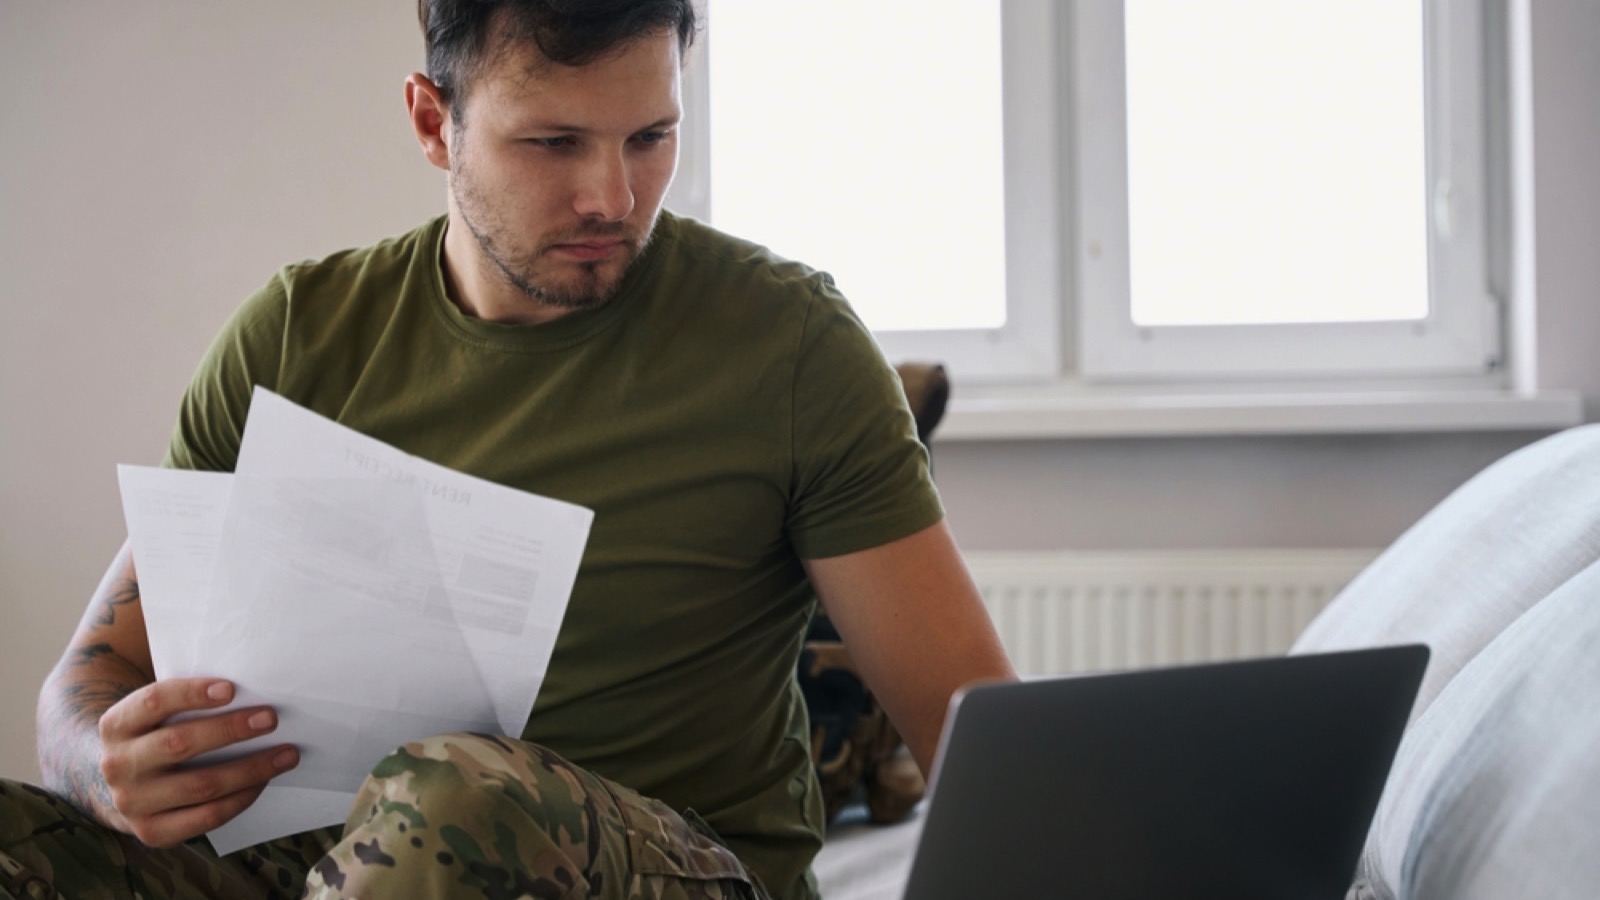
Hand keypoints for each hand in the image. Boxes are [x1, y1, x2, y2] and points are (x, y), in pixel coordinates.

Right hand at [96, 678, 298, 846]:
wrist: (124, 784)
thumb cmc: (157, 735)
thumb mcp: (156, 715)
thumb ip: (187, 702)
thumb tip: (251, 690)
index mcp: (117, 725)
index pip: (153, 701)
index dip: (191, 694)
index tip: (231, 689)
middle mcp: (117, 764)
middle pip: (178, 744)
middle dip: (230, 730)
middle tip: (270, 718)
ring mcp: (132, 802)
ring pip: (200, 785)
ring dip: (250, 769)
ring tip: (286, 754)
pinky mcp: (152, 832)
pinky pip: (206, 817)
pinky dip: (240, 798)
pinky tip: (263, 782)